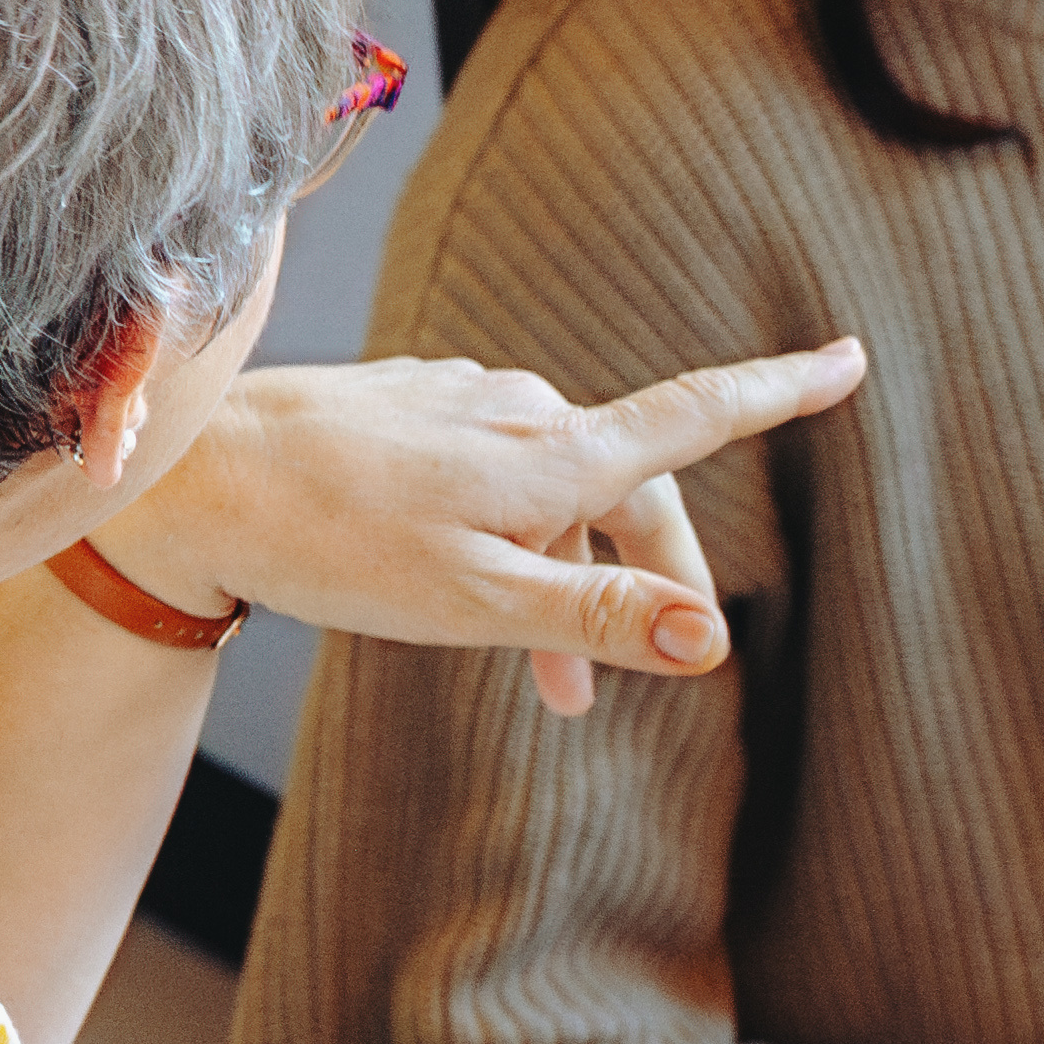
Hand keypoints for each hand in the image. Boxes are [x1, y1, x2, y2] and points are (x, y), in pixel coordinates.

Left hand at [96, 340, 864, 718]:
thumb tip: (709, 639)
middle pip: (633, 488)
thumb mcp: (478, 605)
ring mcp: (466, 402)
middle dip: (648, 581)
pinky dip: (511, 539)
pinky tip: (460, 587)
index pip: (700, 415)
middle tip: (639, 675)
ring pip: (557, 491)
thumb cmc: (332, 545)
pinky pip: (495, 475)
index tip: (851, 358)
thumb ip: (596, 619)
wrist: (193, 479)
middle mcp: (524, 409)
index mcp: (558, 453)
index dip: (782, 391)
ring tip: (544, 685)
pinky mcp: (415, 409)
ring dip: (568, 577)